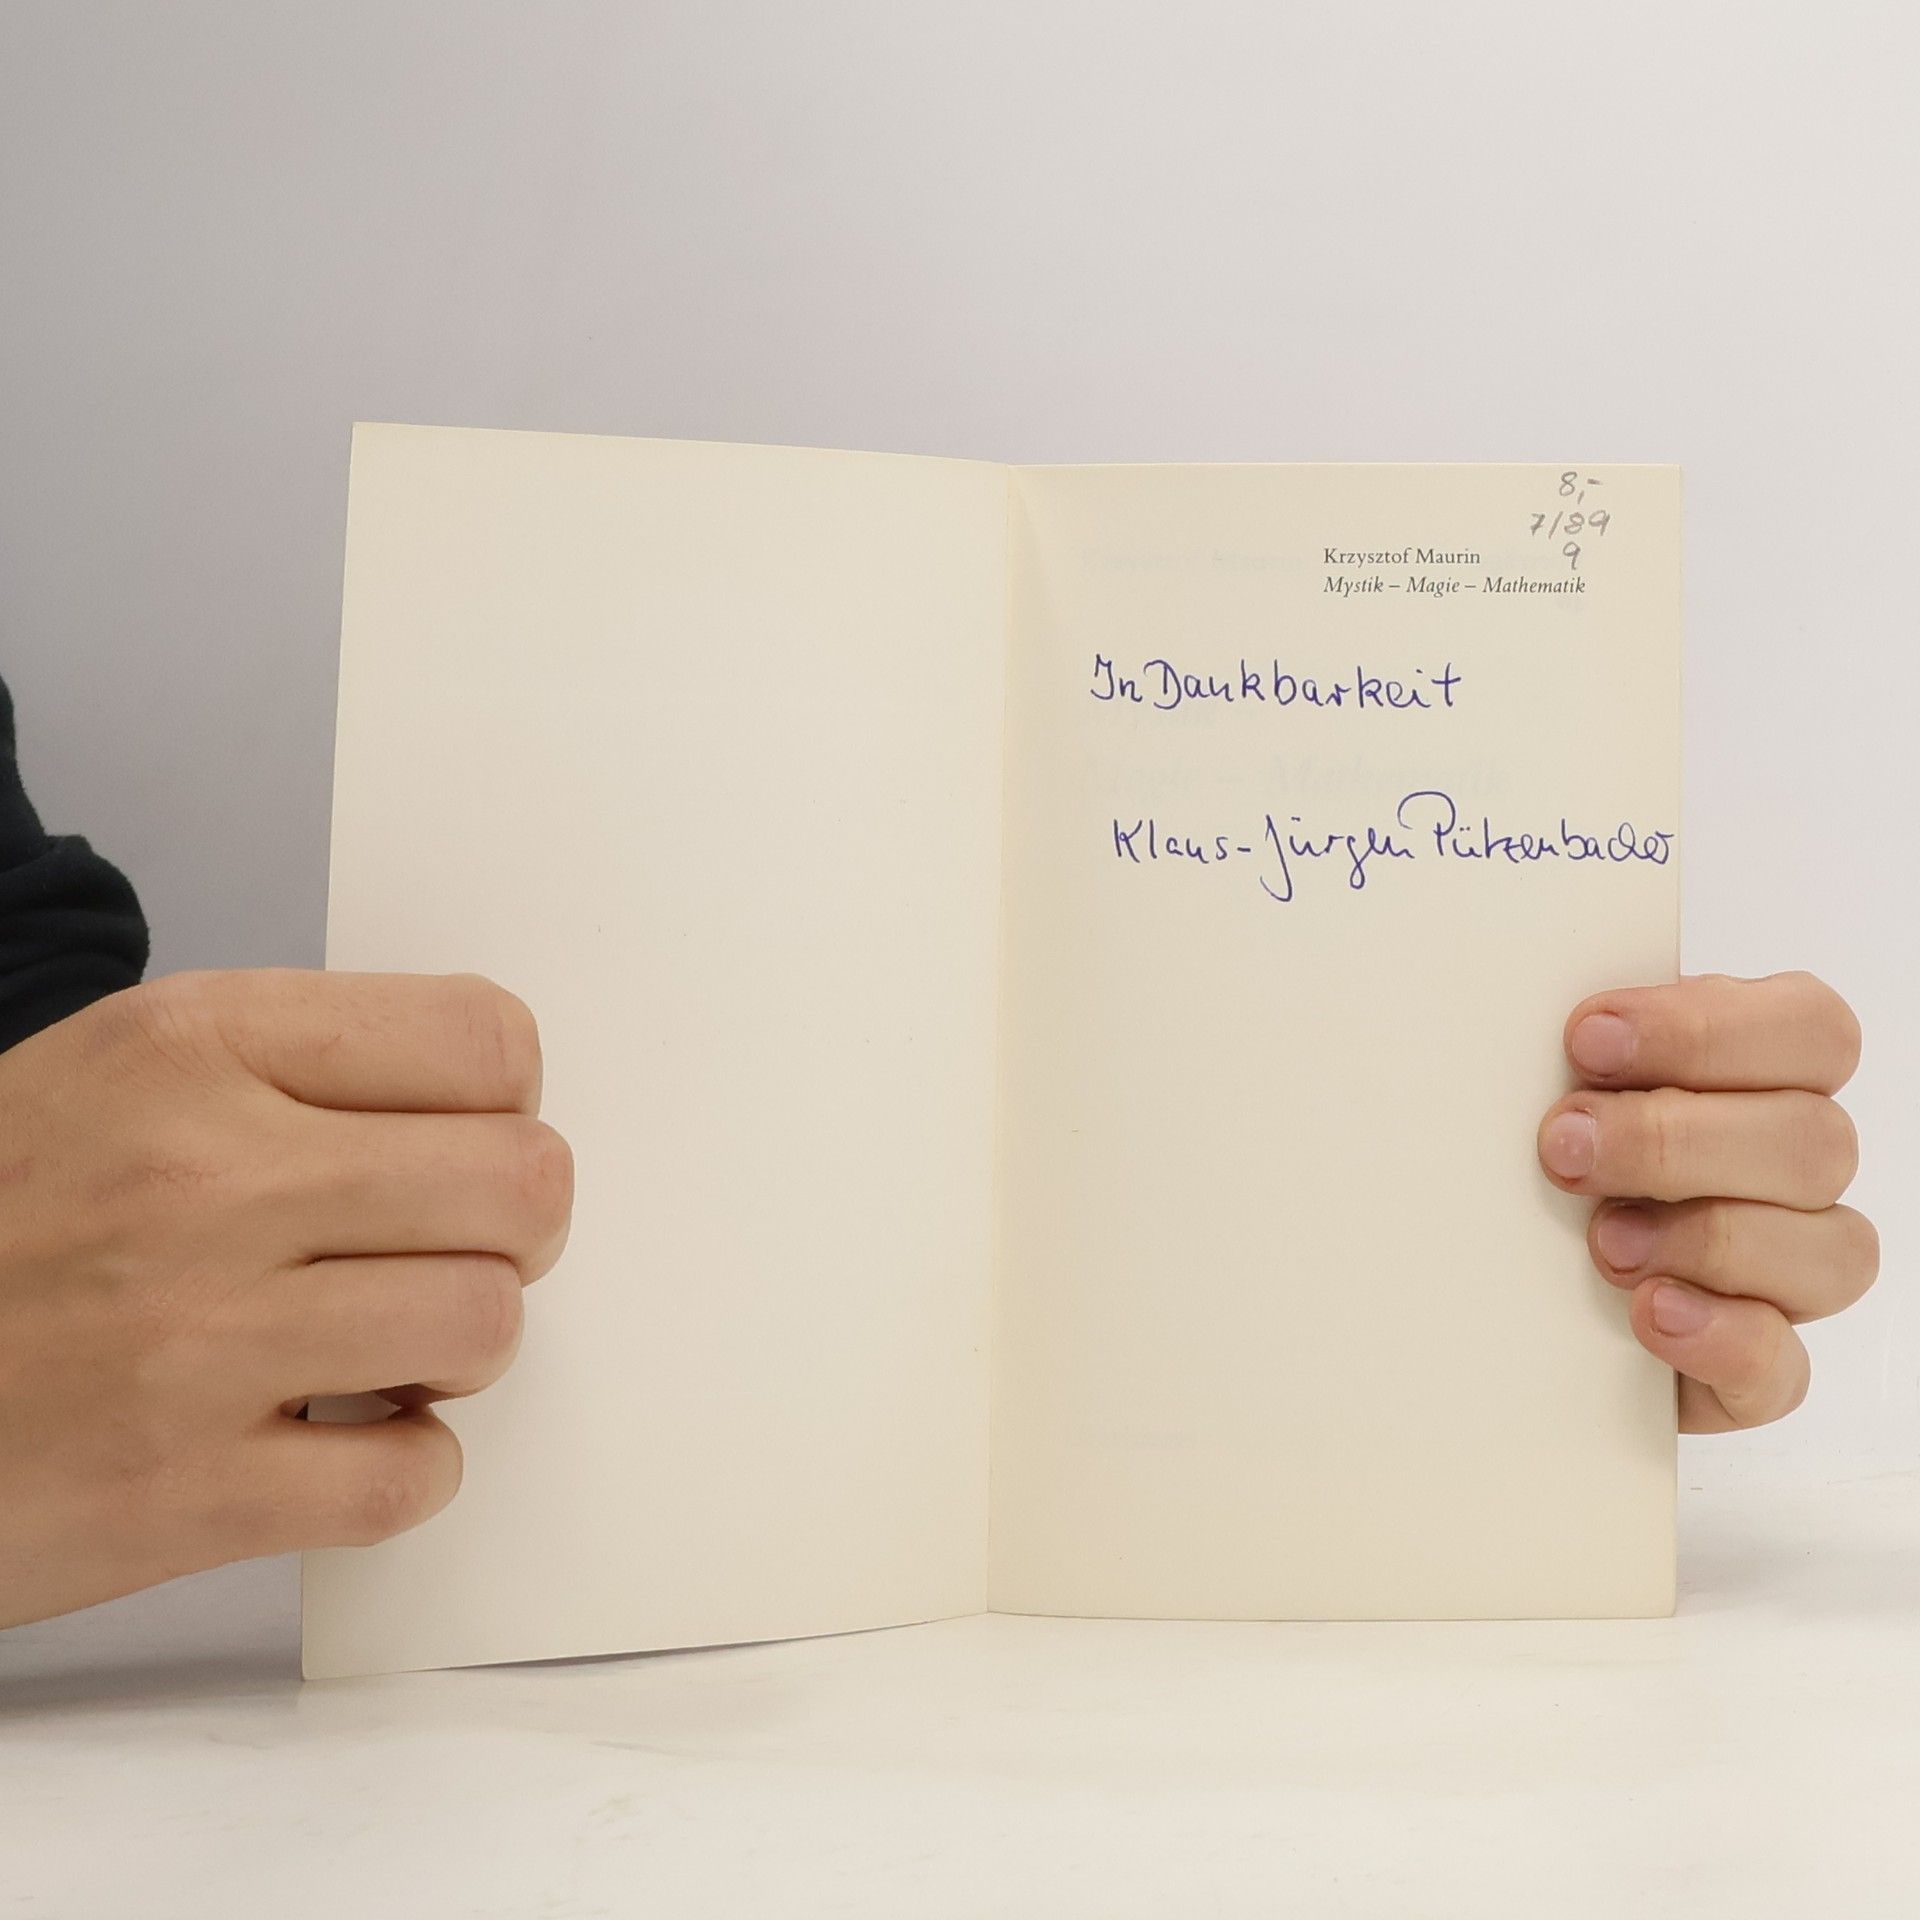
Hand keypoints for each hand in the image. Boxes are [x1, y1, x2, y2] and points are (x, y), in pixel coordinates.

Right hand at [0, 970, 572, 1626]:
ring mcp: (193, 1341)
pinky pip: (413, 1476)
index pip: (487, 1039)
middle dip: (514, 1228)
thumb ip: (304, 1069)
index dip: (507, 1103)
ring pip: (487, 1326)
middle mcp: (202, 1178)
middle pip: (524, 1183)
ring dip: (460, 1350)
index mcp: (194, 1047)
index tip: (462, 1142)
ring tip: (383, 1347)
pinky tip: (336, 1438)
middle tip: (447, 1250)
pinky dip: (405, 1468)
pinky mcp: (182, 1492)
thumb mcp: (123, 1074)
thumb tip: (491, 1114)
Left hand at [1537, 971, 1872, 1431]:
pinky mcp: (1757, 1371)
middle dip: (1675, 1140)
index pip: (1810, 1030)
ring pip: (1830, 1252)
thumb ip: (1575, 1047)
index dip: (1706, 1031)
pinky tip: (1650, 1312)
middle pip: (1813, 1141)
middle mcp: (1796, 1169)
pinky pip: (1783, 1367)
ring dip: (1706, 1239)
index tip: (1586, 1040)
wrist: (1501, 1283)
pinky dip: (1721, 1338)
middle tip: (1564, 1148)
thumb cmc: (1544, 1146)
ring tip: (1602, 1241)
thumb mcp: (1547, 1079)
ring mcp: (1790, 1273)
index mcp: (1765, 1073)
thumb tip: (1542, 1015)